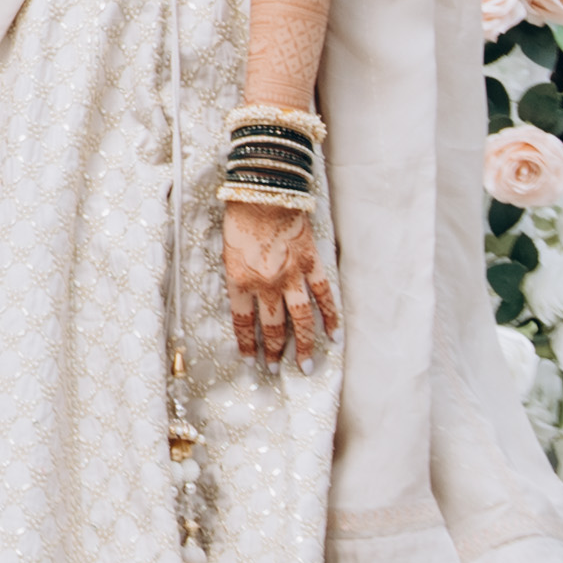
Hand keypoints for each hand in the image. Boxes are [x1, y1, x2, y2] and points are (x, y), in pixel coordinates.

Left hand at [221, 193, 334, 367]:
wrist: (263, 192)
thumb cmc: (239, 218)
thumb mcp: (228, 253)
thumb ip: (238, 279)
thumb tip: (247, 302)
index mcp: (240, 281)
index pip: (243, 323)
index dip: (247, 345)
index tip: (249, 361)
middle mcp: (266, 284)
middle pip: (273, 327)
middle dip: (273, 352)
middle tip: (275, 370)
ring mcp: (292, 276)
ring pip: (301, 319)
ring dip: (305, 345)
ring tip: (306, 366)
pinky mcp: (311, 264)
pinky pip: (324, 296)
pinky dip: (331, 317)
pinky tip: (334, 335)